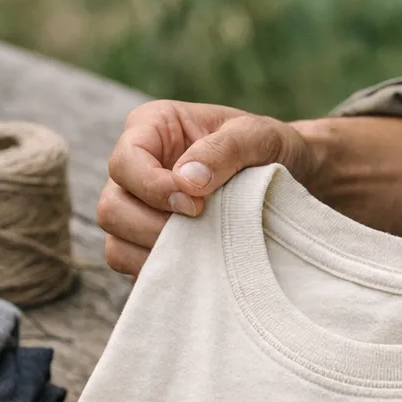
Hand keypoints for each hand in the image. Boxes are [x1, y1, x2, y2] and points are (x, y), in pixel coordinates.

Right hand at [98, 101, 318, 275]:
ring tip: (199, 249)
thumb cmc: (269, 148)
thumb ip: (224, 149)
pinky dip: (163, 272)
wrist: (290, 179)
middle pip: (111, 208)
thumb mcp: (257, 135)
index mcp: (151, 129)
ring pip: (116, 244)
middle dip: (151, 227)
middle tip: (199, 228)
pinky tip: (197, 265)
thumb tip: (187, 181)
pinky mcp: (148, 245)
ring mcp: (138, 211)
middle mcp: (135, 170)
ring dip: (155, 254)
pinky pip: (135, 269)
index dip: (152, 188)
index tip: (195, 205)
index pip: (124, 162)